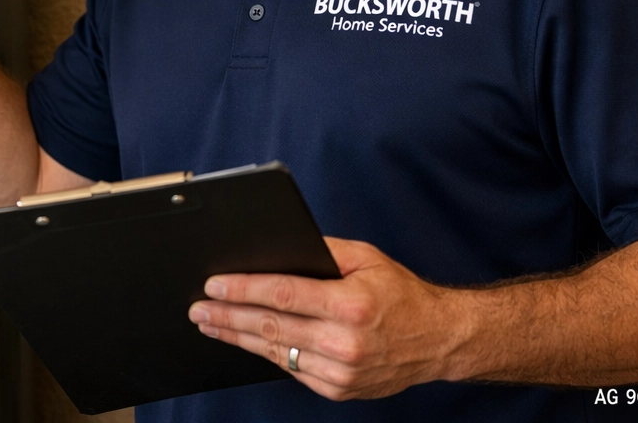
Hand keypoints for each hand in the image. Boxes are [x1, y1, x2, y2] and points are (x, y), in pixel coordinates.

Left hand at [188, 238, 468, 400]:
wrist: (438, 340)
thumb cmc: (400, 294)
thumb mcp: (365, 257)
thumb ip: (321, 250)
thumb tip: (276, 247)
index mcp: (351, 303)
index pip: (283, 295)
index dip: (243, 290)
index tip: (213, 285)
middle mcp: (346, 341)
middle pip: (271, 327)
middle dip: (228, 316)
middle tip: (198, 308)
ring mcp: (342, 372)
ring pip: (276, 352)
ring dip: (238, 338)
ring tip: (211, 325)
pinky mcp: (339, 389)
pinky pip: (293, 370)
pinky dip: (267, 354)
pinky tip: (246, 342)